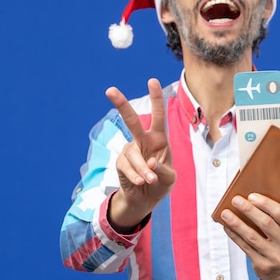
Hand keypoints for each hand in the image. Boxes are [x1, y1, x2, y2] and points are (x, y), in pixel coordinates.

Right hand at [105, 78, 176, 231]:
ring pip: (134, 156)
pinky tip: (141, 183)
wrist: (145, 198)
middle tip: (109, 90)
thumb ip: (163, 169)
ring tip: (150, 181)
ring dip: (144, 171)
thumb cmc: (162, 182)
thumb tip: (150, 162)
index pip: (158, 115)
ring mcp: (130, 150)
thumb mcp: (170, 177)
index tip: (151, 80)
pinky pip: (127, 168)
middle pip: (132, 120)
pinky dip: (136, 177)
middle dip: (121, 105)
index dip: (156, 98)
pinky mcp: (121, 162)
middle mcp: (143, 140)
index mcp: (159, 138)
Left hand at [221, 193, 279, 279]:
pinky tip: (228, 227)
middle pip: (266, 223)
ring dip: (237, 223)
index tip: (251, 196)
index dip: (265, 204)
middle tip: (236, 200)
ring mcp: (276, 257)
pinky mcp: (263, 266)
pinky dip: (235, 235)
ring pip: (252, 236)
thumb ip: (275, 218)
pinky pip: (245, 247)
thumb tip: (250, 201)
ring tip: (226, 214)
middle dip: (249, 210)